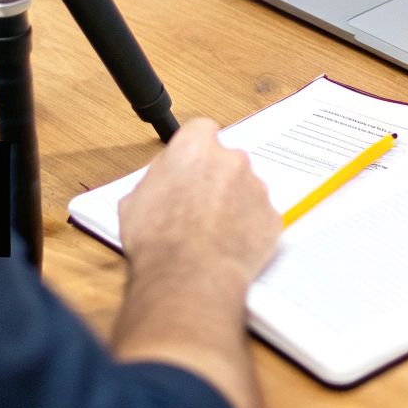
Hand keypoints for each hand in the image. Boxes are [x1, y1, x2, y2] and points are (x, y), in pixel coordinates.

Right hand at [118, 118, 280, 290]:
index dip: (195, 151)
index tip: (191, 166)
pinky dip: (249, 228)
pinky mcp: (272, 217)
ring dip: (235, 203)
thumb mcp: (135, 199)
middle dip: (217, 178)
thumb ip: (158, 177)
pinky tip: (229, 245)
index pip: (201, 130)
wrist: (187, 277)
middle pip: (227, 160)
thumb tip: (165, 179)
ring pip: (247, 188)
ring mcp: (256, 188)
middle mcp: (231, 159)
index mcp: (195, 146)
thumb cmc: (157, 239)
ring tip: (213, 232)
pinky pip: (260, 217)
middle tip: (199, 205)